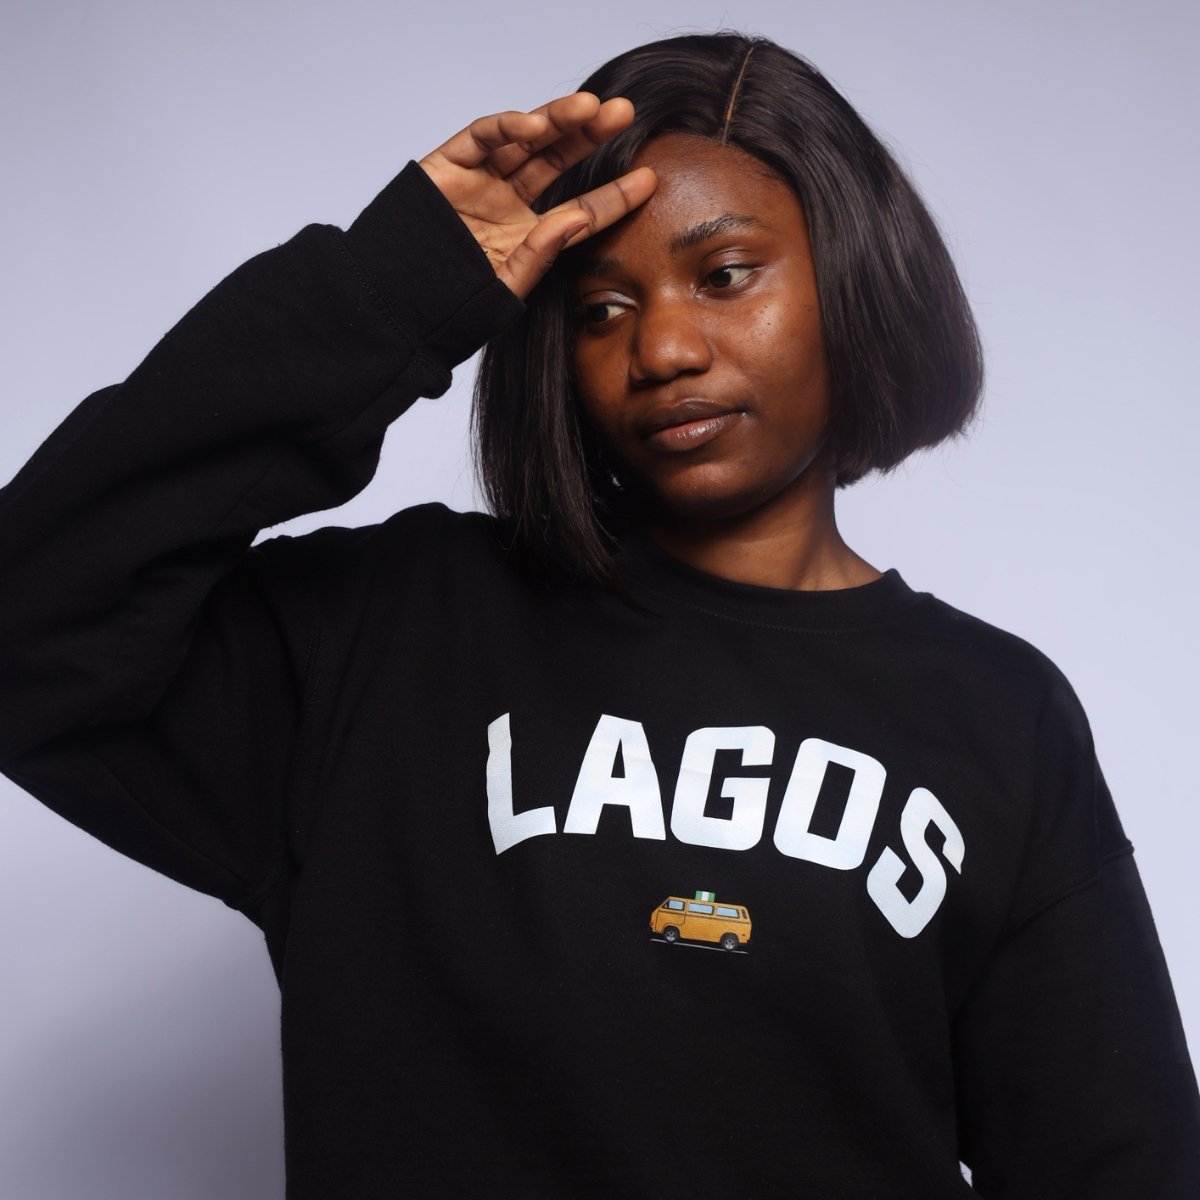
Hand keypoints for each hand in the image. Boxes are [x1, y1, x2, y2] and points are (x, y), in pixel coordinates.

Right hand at [419, 93, 656, 298]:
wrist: (391, 305)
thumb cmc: (447, 306)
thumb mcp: (504, 288)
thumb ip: (540, 254)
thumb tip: (578, 218)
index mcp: (528, 234)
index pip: (580, 209)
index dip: (614, 195)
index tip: (650, 180)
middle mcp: (508, 202)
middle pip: (556, 161)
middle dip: (589, 136)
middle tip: (623, 115)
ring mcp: (479, 181)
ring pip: (525, 141)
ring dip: (557, 121)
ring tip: (589, 109)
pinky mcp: (448, 165)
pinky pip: (481, 137)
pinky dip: (506, 126)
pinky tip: (534, 124)